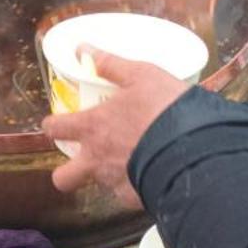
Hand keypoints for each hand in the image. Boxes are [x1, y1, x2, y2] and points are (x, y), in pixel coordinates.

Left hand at [44, 52, 193, 202]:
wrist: (195, 147)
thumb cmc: (165, 108)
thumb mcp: (142, 75)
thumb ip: (111, 65)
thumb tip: (84, 49)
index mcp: (93, 128)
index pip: (55, 129)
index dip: (51, 126)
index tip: (55, 124)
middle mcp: (97, 160)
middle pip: (63, 178)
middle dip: (65, 173)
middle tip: (81, 160)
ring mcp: (115, 183)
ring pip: (99, 186)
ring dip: (107, 177)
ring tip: (128, 163)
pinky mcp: (136, 199)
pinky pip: (128, 195)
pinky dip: (135, 187)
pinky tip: (150, 174)